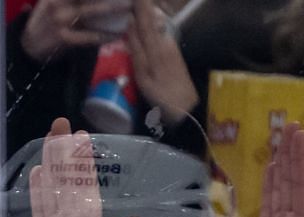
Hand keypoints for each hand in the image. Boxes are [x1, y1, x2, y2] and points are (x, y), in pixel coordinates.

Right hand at [20, 0, 129, 61]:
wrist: (29, 46)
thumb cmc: (48, 19)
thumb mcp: (53, 1)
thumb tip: (104, 0)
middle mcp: (57, 2)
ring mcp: (60, 19)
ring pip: (94, 10)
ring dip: (115, 8)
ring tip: (130, 6)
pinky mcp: (64, 38)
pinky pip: (91, 36)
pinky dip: (106, 34)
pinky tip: (118, 32)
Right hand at [126, 0, 197, 121]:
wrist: (186, 107)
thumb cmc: (161, 94)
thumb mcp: (143, 74)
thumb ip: (136, 50)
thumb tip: (129, 26)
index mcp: (156, 46)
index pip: (145, 20)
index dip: (140, 6)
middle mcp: (165, 42)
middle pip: (151, 22)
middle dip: (143, 10)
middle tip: (134, 2)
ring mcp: (170, 48)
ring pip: (155, 28)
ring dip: (146, 19)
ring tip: (136, 11)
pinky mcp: (173, 55)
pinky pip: (158, 37)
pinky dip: (150, 30)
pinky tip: (143, 31)